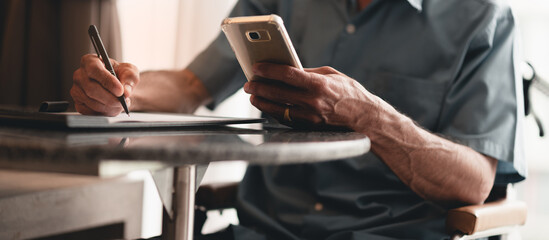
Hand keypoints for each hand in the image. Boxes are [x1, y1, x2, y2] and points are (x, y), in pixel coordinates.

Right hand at [71, 54, 138, 115]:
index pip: (94, 70)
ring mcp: (77, 90)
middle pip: (91, 89)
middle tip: (123, 101)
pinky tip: (113, 108)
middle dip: (110, 98)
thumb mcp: (130, 71)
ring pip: (92, 102)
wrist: (120, 88)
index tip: (120, 90)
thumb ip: (129, 78)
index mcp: (90, 61)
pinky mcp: (78, 104)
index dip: (107, 81)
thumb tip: (126, 91)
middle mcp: (79, 75)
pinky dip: (105, 113)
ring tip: (121, 104)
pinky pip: (90, 112)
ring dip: (110, 107)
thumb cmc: (122, 76)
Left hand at [243, 63, 379, 128]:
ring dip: (262, 101)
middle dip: (260, 87)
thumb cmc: (351, 94)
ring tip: (253, 95)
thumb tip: (290, 70)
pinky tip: (267, 106)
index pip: (287, 75)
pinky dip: (274, 112)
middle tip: (249, 83)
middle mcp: (313, 102)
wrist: (365, 119)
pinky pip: (286, 119)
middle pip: (278, 93)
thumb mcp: (333, 75)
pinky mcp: (308, 127)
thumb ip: (310, 73)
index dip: (269, 70)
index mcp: (319, 85)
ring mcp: (310, 117)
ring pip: (278, 109)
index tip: (257, 67)